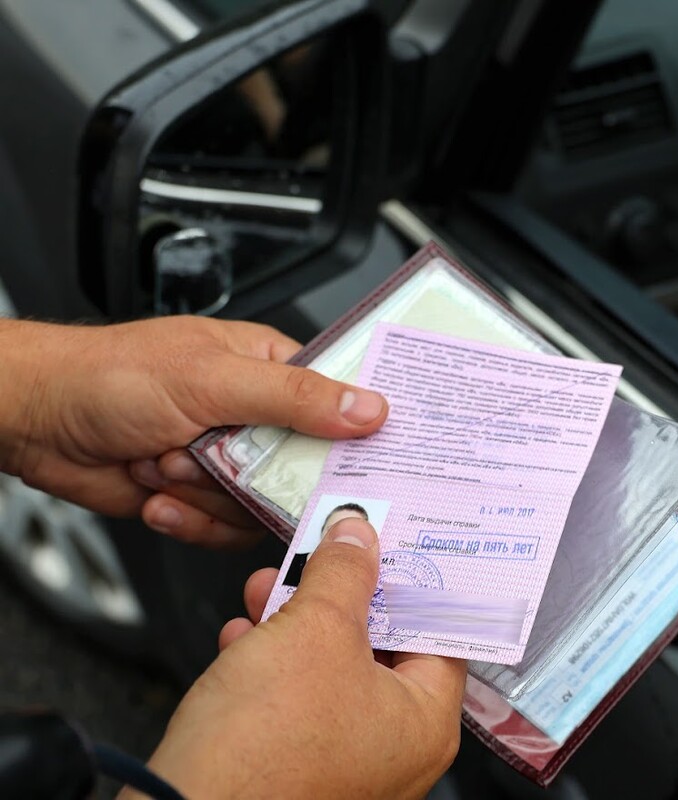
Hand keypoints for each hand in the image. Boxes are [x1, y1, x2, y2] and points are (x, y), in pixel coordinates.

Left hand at [0, 317, 387, 544]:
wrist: (35, 421)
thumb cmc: (109, 375)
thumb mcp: (213, 380)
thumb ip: (296, 398)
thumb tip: (368, 407)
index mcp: (268, 367)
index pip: (338, 402)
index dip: (352, 433)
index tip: (359, 461)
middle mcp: (254, 414)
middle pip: (304, 467)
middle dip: (257, 476)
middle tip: (225, 462)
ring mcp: (226, 459)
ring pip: (261, 506)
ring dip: (208, 495)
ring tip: (168, 463)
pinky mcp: (199, 497)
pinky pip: (223, 530)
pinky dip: (186, 518)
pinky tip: (158, 492)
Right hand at [132, 517, 465, 798]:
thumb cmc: (262, 751)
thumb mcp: (314, 630)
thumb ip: (344, 574)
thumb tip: (357, 537)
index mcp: (425, 722)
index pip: (436, 633)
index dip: (409, 582)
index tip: (387, 546)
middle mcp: (396, 753)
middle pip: (380, 650)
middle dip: (338, 598)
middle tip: (320, 559)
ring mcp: (347, 768)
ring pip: (331, 673)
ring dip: (296, 625)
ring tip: (266, 591)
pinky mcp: (295, 774)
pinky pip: (295, 707)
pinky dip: (271, 668)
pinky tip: (241, 640)